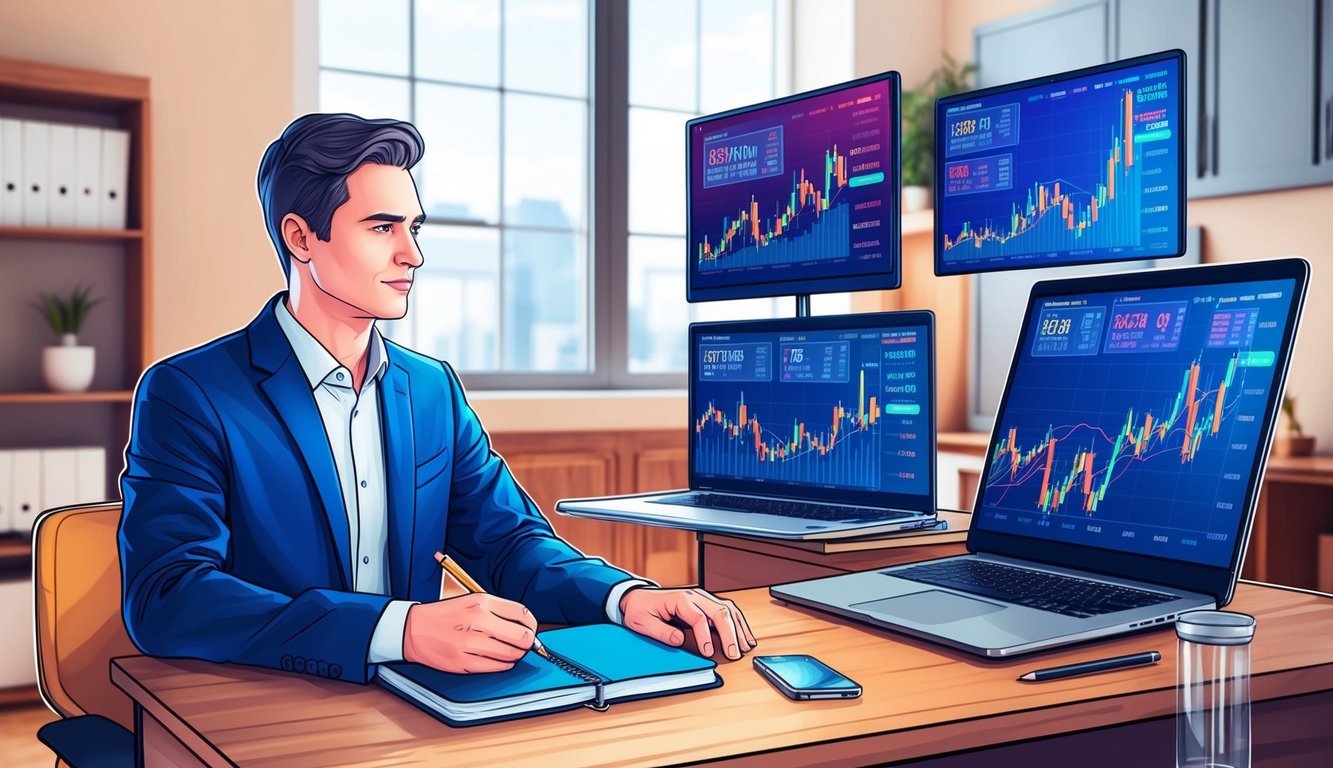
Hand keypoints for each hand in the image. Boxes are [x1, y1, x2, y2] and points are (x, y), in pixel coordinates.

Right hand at [402, 594, 537, 673]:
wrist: (413, 629)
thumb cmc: (445, 615)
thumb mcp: (471, 600)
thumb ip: (498, 610)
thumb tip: (524, 624)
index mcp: (481, 602)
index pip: (522, 613)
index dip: (532, 624)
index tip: (532, 629)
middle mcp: (477, 621)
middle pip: (521, 636)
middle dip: (528, 642)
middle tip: (525, 644)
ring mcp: (470, 643)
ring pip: (511, 654)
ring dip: (516, 655)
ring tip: (512, 652)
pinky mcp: (463, 662)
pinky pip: (496, 667)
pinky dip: (503, 665)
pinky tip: (500, 660)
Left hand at [619, 587, 757, 660]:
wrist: (639, 598)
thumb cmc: (641, 609)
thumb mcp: (642, 622)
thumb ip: (660, 631)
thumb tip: (679, 640)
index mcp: (679, 599)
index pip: (698, 617)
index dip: (705, 636)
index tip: (708, 652)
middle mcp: (695, 595)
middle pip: (719, 612)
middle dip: (729, 634)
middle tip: (734, 653)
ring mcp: (703, 598)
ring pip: (727, 610)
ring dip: (738, 628)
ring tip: (745, 647)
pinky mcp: (706, 603)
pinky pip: (727, 610)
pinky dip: (738, 623)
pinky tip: (744, 636)